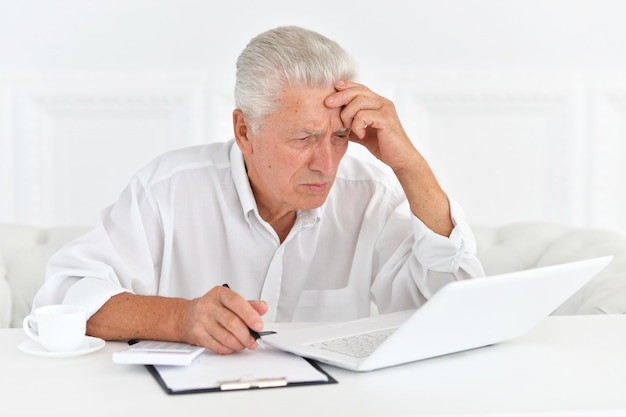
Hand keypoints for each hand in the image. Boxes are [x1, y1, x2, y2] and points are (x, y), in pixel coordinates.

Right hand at [179, 285, 267, 353]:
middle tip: (254, 341)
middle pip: (232, 322)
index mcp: (219, 293)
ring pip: (226, 337)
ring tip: (245, 344)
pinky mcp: (197, 335)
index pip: (237, 302)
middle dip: (247, 335)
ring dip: (239, 344)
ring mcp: (202, 320)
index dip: (250, 315)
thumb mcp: (229, 301)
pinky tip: (232, 346)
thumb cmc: (211, 308)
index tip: (259, 325)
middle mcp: (209, 305)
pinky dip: (229, 349)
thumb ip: (248, 305)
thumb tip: (263, 308)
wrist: (186, 316)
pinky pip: (217, 346)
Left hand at [326, 81, 453, 235]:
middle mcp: (383, 103)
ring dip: (347, 115)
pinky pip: (363, 116)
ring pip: (358, 102)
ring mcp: (385, 110)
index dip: (346, 86)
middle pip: (358, 91)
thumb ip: (352, 124)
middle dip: (340, 96)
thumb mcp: (363, 133)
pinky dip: (357, 126)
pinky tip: (361, 135)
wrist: (400, 159)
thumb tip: (334, 122)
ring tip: (348, 128)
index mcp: (378, 103)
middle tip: (327, 103)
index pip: (360, 88)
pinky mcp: (386, 120)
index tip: (332, 89)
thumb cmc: (383, 146)